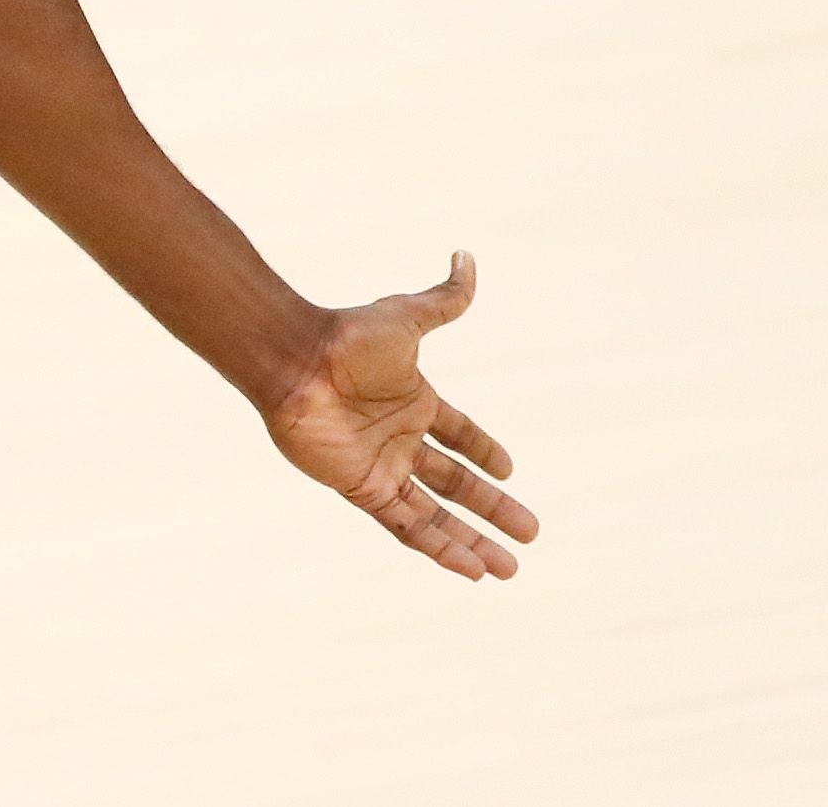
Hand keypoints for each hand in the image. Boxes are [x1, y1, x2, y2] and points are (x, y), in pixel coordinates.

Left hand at [261, 252, 538, 580]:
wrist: (296, 360)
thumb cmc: (348, 337)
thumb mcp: (408, 317)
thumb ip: (445, 298)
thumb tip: (467, 258)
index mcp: (414, 400)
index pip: (460, 434)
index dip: (483, 452)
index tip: (510, 470)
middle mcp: (399, 437)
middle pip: (456, 483)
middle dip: (492, 509)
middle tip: (531, 532)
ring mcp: (381, 466)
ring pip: (436, 514)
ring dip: (472, 541)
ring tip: (509, 569)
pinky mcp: (362, 488)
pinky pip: (406, 526)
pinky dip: (438, 548)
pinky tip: (469, 568)